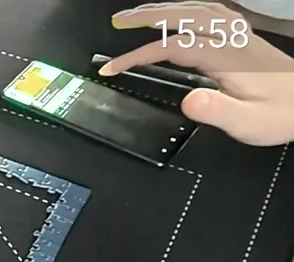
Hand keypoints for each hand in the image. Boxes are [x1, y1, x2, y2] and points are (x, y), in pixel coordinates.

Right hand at [101, 2, 293, 145]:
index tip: (113, 67)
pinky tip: (179, 13)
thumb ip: (217, 110)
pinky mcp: (243, 37)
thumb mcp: (247, 123)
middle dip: (148, 16)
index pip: (174, 47)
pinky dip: (188, 9)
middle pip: (185, 16)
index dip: (139, 55)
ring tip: (138, 14)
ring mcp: (239, 35)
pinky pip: (211, 12)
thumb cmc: (278, 116)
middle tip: (117, 21)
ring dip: (166, 8)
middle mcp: (232, 39)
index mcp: (227, 58)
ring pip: (198, 10)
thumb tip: (187, 101)